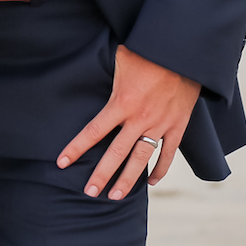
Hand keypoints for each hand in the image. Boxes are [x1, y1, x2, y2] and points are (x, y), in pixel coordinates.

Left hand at [57, 45, 198, 199]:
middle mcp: (140, 118)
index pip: (93, 131)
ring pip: (141, 160)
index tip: (62, 162)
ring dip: (128, 180)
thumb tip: (88, 69)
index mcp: (122, 103)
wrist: (184, 51)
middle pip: (116, 154)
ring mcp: (160, 125)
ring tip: (115, 196)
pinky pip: (169, 154)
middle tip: (90, 192)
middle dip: (101, 174)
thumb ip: (108, 73)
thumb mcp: (121, 58)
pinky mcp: (178, 126)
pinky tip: (151, 182)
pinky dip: (160, 170)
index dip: (76, 148)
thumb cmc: (149, 49)